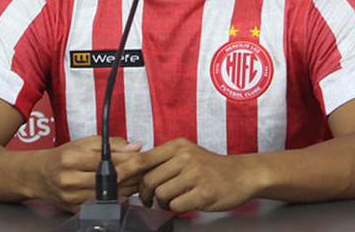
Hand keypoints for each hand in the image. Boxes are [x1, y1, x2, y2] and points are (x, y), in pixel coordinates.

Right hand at [35, 135, 140, 211]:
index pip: (108, 159)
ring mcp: (71, 197)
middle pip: (109, 178)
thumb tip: (135, 146)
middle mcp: (70, 179)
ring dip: (128, 187)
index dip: (129, 159)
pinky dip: (116, 197)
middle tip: (147, 169)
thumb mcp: (82, 143)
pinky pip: (102, 204)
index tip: (143, 157)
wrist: (37, 176)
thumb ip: (109, 143)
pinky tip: (125, 190)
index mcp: (71, 158)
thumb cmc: (61, 157)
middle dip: (132, 174)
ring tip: (140, 179)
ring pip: (108, 194)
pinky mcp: (74, 210)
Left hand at [116, 138, 257, 213]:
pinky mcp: (203, 192)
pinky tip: (186, 202)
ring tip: (173, 200)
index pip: (143, 158)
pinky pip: (176, 206)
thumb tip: (134, 173)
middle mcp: (185, 157)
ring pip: (161, 194)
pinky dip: (177, 208)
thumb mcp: (186, 155)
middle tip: (150, 199)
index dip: (125, 170)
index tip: (113, 179)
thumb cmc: (211, 167)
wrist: (241, 175)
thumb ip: (163, 161)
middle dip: (145, 194)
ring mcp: (195, 174)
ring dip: (162, 203)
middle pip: (149, 180)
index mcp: (178, 146)